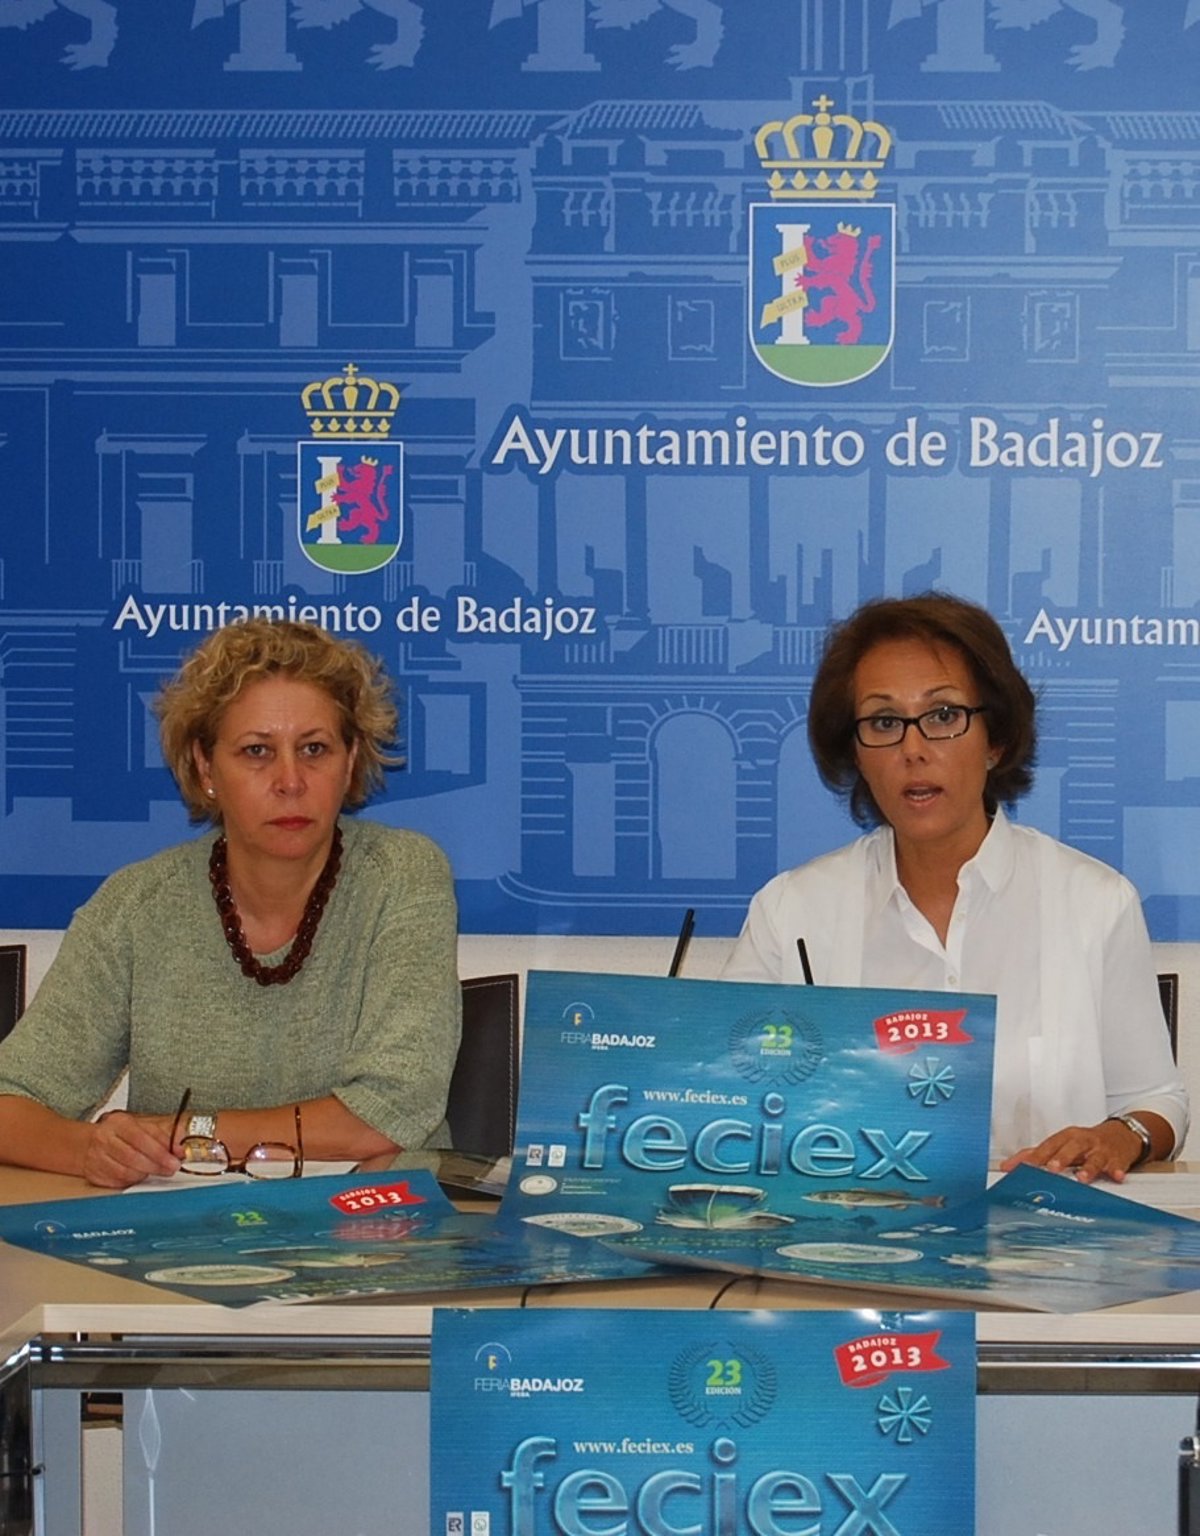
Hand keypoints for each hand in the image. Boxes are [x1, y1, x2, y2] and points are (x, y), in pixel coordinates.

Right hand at [82, 1111, 179, 1188]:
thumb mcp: (140, 1127)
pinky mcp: (95, 1174)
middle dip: (156, 1165)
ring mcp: (97, 1158)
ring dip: (145, 1174)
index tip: (174, 1160)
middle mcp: (104, 1139)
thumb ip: (161, 1138)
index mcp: (118, 1123)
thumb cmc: (118, 1135)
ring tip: (155, 1170)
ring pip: (126, 1172)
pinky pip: (118, 1182)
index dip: (159, 1152)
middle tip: (170, 1168)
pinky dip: (133, 1180)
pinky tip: (139, 1174)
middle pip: (133, 1157)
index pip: (140, 1139)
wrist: (87, 1144)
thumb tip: (180, 1150)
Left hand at [999, 1118, 1144, 1184]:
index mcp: (1066, 1137)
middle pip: (1070, 1148)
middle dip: (1061, 1158)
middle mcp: (1082, 1141)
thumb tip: (1008, 1166)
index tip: (1019, 1168)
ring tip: (1083, 1179)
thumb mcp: (1062, 1144)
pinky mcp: (1117, 1158)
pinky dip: (1117, 1170)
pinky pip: (1117, 1164)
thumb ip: (1037, 1155)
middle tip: (1052, 1169)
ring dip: (1088, 1168)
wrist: (1120, 1135)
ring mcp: (1100, 1150)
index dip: (1032, 1157)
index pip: (1046, 1146)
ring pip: (1093, 1158)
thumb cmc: (1086, 1142)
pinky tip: (1116, 1176)